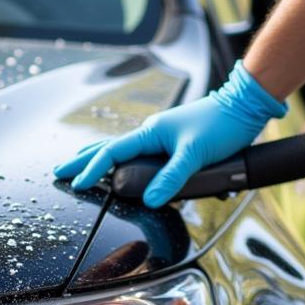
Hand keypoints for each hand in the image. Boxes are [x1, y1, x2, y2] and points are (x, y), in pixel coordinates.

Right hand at [53, 60, 286, 207]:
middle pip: (107, 148)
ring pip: (120, 149)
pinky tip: (119, 167)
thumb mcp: (196, 153)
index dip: (92, 169)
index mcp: (151, 133)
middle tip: (60, 171)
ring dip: (97, 159)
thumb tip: (150, 199)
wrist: (245, 105)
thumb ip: (173, 177)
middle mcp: (151, 133)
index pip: (112, 153)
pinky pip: (137, 153)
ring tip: (80, 168)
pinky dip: (119, 159)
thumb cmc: (223, 124)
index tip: (76, 183)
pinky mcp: (170, 142)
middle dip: (82, 160)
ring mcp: (160, 137)